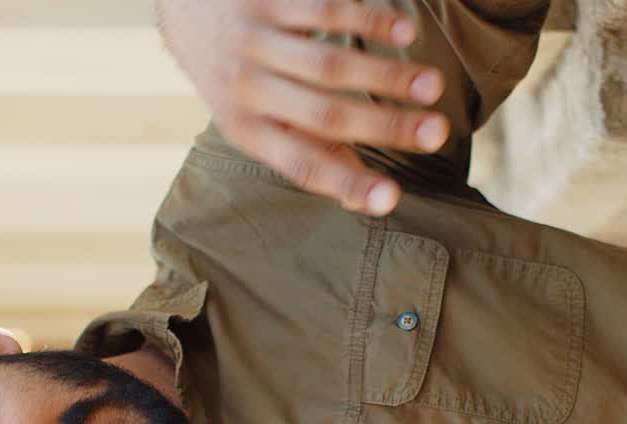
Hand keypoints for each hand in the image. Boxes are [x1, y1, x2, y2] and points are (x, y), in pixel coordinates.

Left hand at [157, 0, 448, 215]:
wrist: (186, 9)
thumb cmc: (237, 76)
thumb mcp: (254, 119)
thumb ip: (310, 150)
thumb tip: (364, 201)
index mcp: (246, 130)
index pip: (301, 165)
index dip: (346, 185)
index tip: (391, 201)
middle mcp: (246, 88)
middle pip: (325, 114)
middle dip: (386, 126)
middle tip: (439, 134)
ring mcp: (253, 41)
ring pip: (329, 64)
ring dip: (388, 75)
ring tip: (434, 86)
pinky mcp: (265, 0)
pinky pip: (324, 10)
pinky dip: (370, 20)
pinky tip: (406, 31)